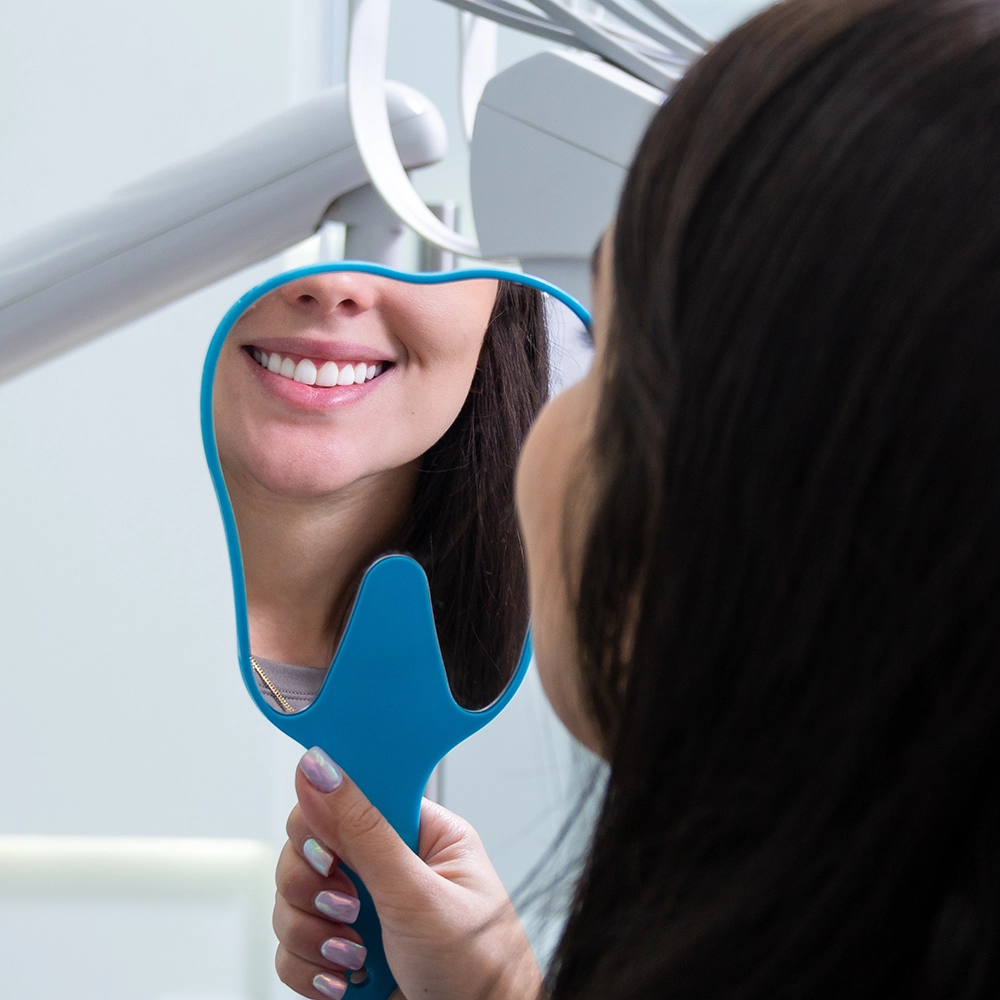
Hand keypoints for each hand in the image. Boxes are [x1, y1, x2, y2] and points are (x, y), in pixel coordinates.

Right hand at [273, 746, 542, 999]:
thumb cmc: (482, 969)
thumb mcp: (419, 894)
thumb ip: (363, 832)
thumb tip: (321, 768)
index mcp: (419, 832)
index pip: (351, 792)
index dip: (324, 815)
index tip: (327, 850)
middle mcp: (387, 865)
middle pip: (308, 845)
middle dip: (315, 886)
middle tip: (349, 911)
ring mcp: (362, 910)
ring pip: (292, 899)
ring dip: (313, 935)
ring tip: (357, 957)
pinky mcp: (341, 953)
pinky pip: (291, 948)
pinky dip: (310, 970)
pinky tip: (345, 983)